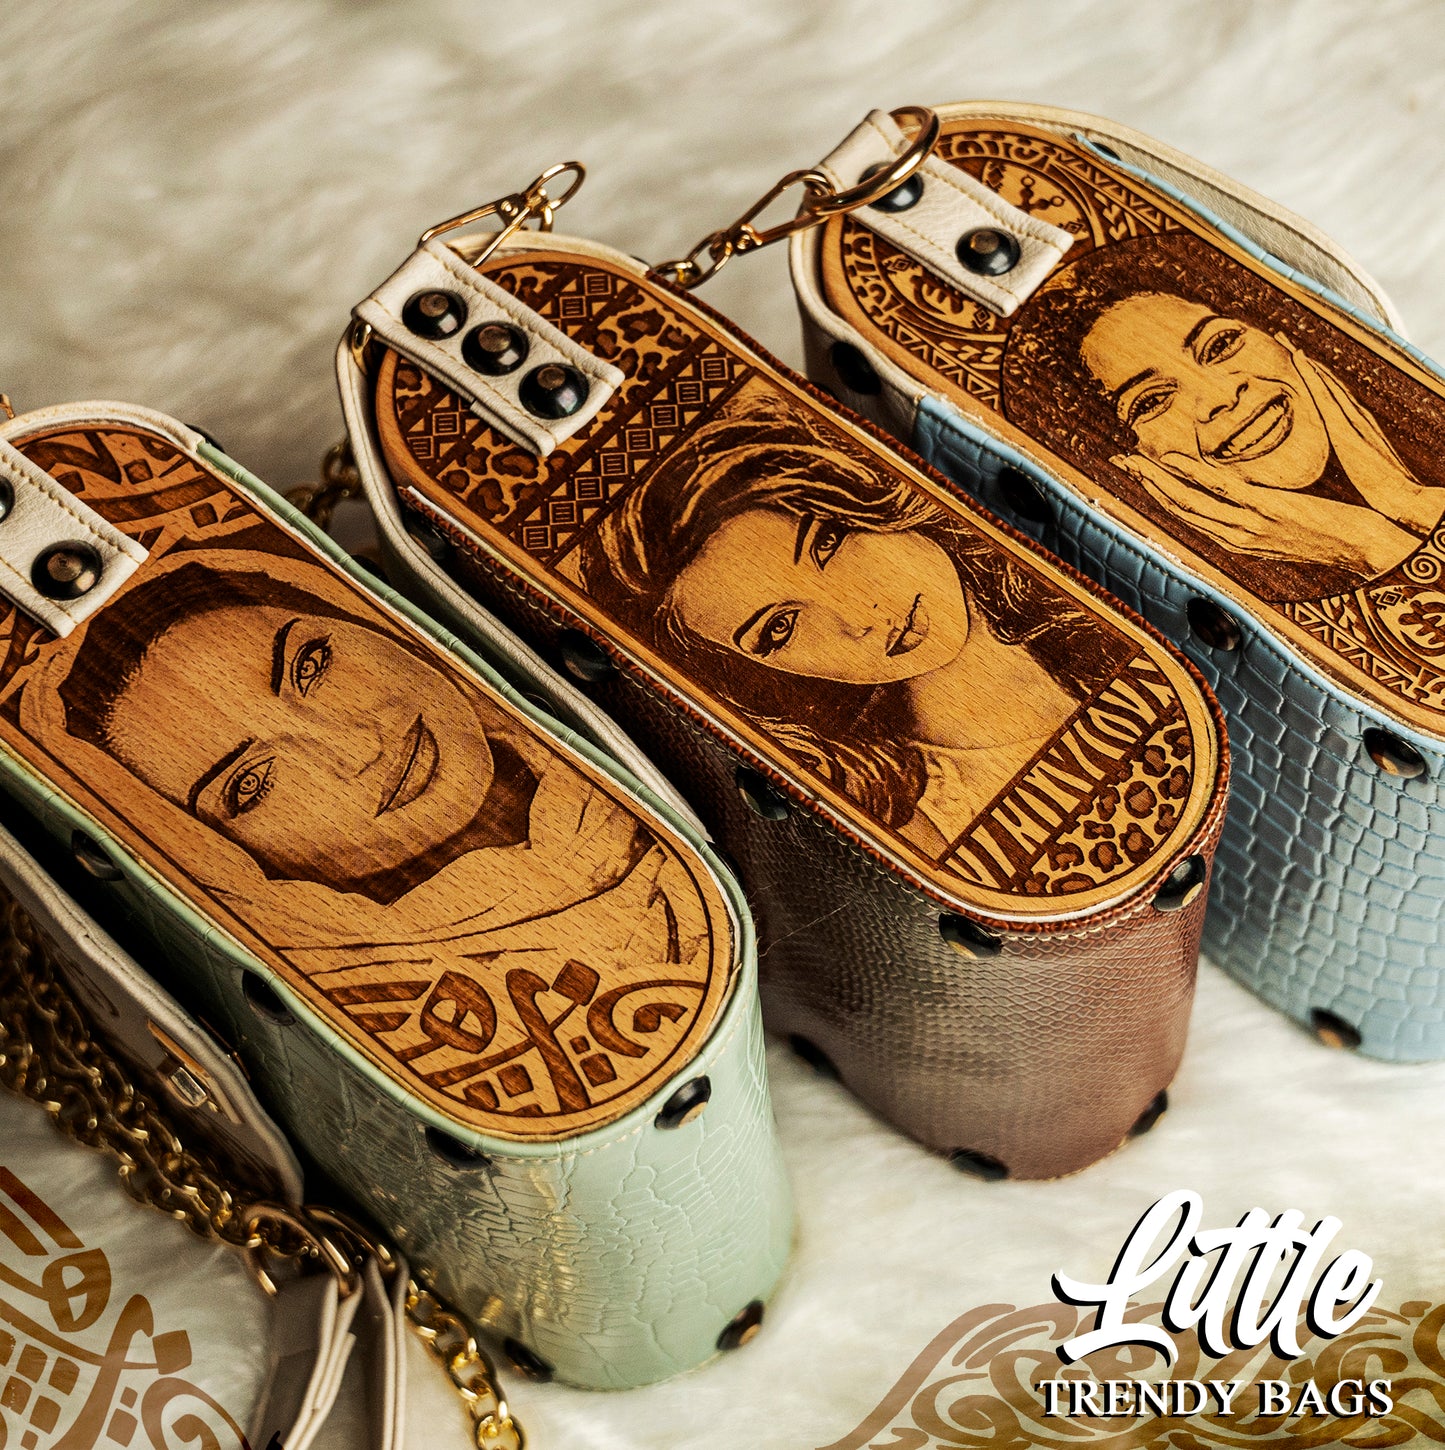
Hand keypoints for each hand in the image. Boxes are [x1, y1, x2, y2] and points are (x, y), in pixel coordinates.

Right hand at [1111, 449, 1417, 579]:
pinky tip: (1173, 460)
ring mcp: (1250, 525)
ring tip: (1134, 460)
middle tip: (1120, 461)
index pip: (1189, 515)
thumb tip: (1247, 504)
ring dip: (1158, 478)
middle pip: (1179, 508)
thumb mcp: (1290, 532)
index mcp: (1239, 540)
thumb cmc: (1335, 538)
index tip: (1139, 473)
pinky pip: (1220, 490)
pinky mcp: (1267, 511)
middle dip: (1147, 484)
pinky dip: (1192, 475)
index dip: (1160, 493)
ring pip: (1190, 500)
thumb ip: (1262, 520)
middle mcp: (1237, 536)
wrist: (1370, 549)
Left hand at [1277, 333, 1441, 535]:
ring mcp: (1352, 419)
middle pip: (1325, 382)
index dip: (1311, 377)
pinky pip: (1325, 395)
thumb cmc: (1375, 496)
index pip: (1328, 396)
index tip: (1292, 360)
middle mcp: (1354, 417)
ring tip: (1285, 341)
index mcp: (1354, 428)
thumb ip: (1338, 469)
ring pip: (1324, 382)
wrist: (1400, 499)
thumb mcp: (1350, 477)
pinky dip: (1311, 375)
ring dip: (1304, 362)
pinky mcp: (1345, 427)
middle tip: (1283, 339)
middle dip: (1305, 361)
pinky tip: (1298, 358)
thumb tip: (1317, 476)